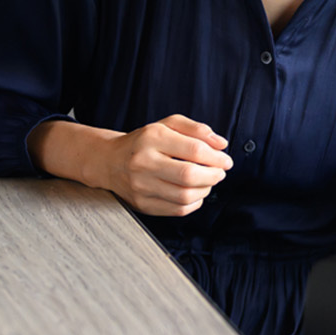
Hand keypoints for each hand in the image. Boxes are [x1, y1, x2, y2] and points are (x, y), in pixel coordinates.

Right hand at [85, 115, 231, 216]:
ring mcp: (140, 186)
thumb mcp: (168, 125)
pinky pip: (178, 210)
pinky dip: (194, 203)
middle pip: (189, 175)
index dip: (217, 157)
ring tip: (207, 182)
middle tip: (220, 173)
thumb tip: (221, 144)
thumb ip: (197, 129)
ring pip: (185, 195)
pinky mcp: (142, 204)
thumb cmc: (145, 142)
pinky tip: (195, 193)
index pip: (195, 150)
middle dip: (214, 175)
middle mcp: (143, 162)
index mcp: (152, 138)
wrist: (109, 161)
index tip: (226, 160)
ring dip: (206, 190)